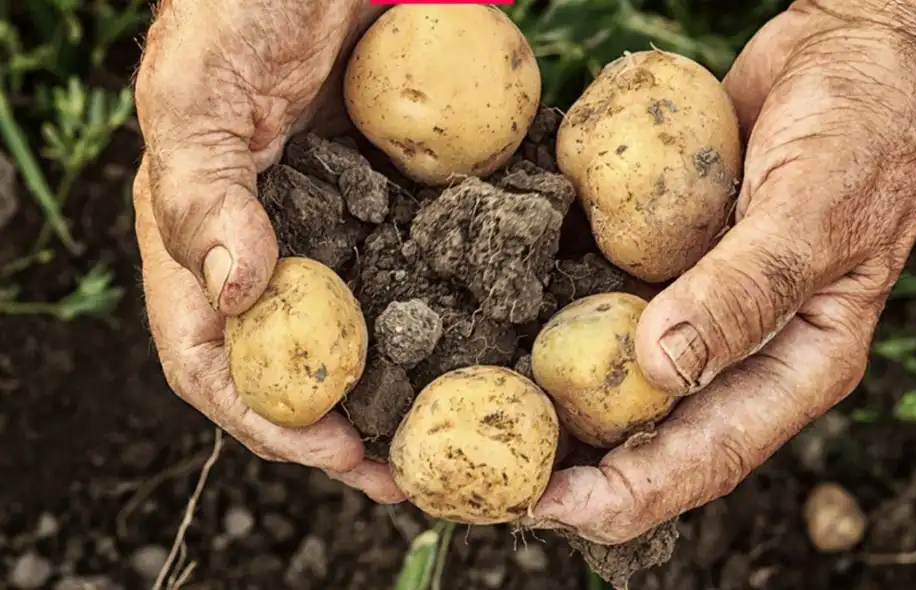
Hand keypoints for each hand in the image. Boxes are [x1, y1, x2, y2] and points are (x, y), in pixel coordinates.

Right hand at [132, 0, 403, 502]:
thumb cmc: (238, 13)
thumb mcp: (198, 97)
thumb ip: (201, 192)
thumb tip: (234, 293)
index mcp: (201, 240)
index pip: (214, 362)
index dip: (269, 421)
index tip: (337, 455)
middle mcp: (268, 249)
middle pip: (296, 368)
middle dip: (345, 429)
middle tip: (412, 471)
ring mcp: (331, 229)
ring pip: (358, 333)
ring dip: (398, 390)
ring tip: (451, 431)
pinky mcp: (384, 203)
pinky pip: (408, 271)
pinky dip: (436, 316)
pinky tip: (480, 344)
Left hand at [527, 0, 915, 542]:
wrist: (854, 52)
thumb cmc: (867, 131)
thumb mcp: (817, 212)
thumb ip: (746, 291)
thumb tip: (660, 366)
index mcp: (794, 365)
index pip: (709, 455)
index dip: (630, 492)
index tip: (553, 506)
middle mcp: (736, 349)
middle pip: (649, 432)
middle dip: (573, 465)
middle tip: (488, 475)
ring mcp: (692, 303)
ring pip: (616, 374)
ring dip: (551, 400)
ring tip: (476, 418)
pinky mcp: (659, 258)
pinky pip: (602, 298)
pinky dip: (554, 317)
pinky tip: (496, 325)